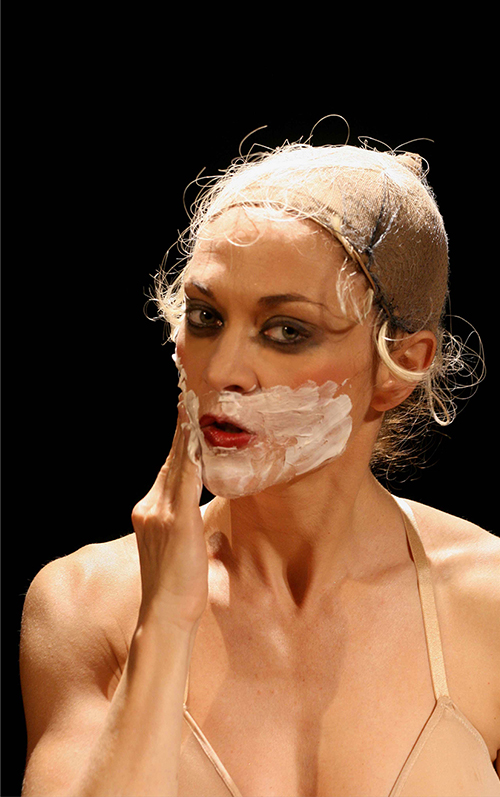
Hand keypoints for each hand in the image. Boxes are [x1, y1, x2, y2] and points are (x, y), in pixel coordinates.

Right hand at [131, 407, 207, 631]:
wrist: (166, 613)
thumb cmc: (180, 587)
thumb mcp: (189, 552)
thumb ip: (198, 535)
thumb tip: (216, 533)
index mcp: (152, 512)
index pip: (168, 470)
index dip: (177, 444)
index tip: (185, 418)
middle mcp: (150, 507)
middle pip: (170, 461)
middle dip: (180, 430)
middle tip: (187, 398)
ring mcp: (160, 513)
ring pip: (176, 466)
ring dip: (185, 436)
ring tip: (191, 408)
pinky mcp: (176, 522)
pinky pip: (186, 484)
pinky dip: (191, 460)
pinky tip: (198, 441)